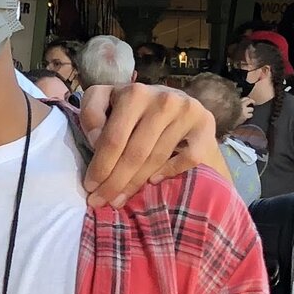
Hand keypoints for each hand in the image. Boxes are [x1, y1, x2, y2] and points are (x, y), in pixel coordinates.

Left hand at [74, 81, 215, 208]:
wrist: (176, 102)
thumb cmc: (133, 108)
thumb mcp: (106, 101)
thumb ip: (92, 115)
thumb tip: (95, 141)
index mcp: (133, 92)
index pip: (111, 138)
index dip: (98, 165)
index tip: (89, 185)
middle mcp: (162, 98)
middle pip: (134, 152)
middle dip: (113, 182)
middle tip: (100, 202)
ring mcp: (186, 111)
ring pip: (156, 158)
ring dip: (135, 184)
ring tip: (119, 200)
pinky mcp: (205, 125)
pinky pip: (187, 158)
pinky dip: (169, 171)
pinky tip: (154, 180)